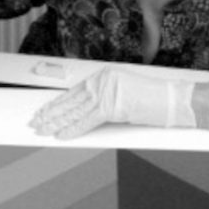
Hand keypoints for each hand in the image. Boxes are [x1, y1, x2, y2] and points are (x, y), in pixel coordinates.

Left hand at [29, 66, 195, 138]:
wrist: (173, 99)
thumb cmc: (155, 97)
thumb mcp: (125, 92)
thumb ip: (105, 99)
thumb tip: (86, 111)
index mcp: (105, 74)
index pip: (76, 91)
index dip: (59, 102)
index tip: (46, 109)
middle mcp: (103, 80)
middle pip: (71, 100)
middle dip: (51, 112)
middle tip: (36, 121)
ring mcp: (107, 92)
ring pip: (75, 110)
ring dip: (56, 121)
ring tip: (42, 128)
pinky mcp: (112, 106)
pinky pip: (87, 121)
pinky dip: (72, 129)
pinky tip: (60, 134)